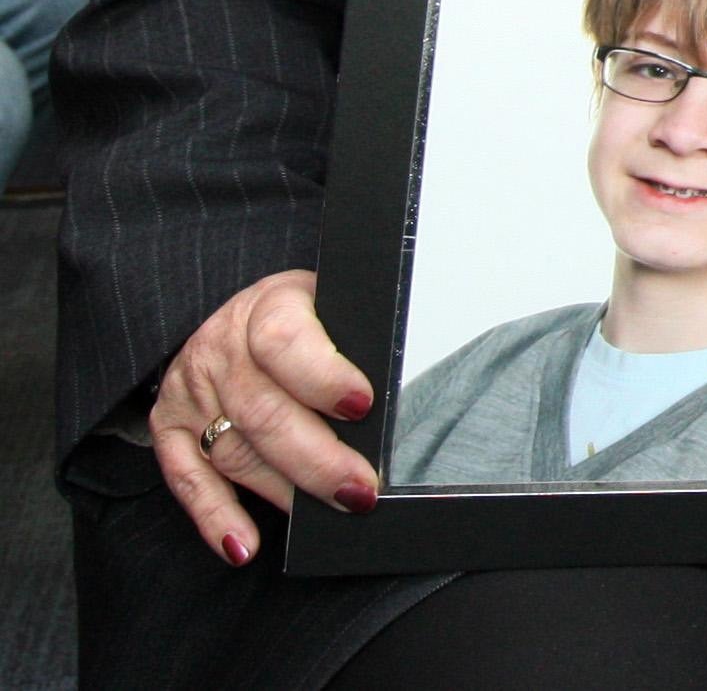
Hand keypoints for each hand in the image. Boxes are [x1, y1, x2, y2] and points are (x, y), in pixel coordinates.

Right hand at [152, 270, 375, 565]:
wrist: (239, 314)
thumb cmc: (302, 315)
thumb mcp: (331, 304)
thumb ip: (353, 341)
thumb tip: (394, 396)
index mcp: (267, 307)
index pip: (286, 341)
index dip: (324, 376)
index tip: (362, 407)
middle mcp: (221, 349)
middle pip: (264, 413)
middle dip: (317, 459)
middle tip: (359, 490)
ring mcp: (191, 391)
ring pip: (236, 452)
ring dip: (284, 492)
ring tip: (327, 514)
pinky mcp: (170, 428)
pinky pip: (188, 479)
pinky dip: (215, 517)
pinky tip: (243, 545)